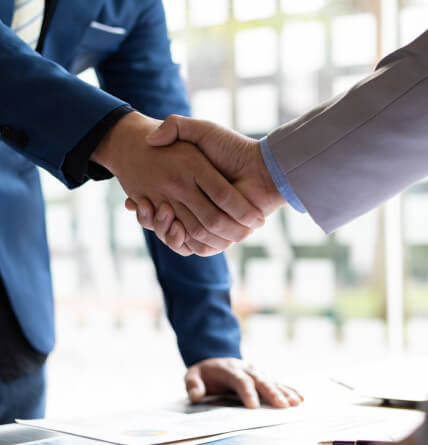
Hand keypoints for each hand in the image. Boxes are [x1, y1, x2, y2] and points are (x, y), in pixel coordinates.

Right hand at [127, 115, 285, 253]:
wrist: (262, 168)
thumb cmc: (232, 147)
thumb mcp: (201, 131)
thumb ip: (176, 127)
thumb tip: (149, 139)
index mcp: (189, 190)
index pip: (159, 204)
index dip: (143, 206)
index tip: (133, 200)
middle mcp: (196, 208)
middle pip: (164, 224)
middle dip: (149, 219)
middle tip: (140, 205)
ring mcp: (208, 223)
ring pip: (177, 237)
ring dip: (162, 230)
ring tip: (158, 213)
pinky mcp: (219, 235)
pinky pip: (197, 248)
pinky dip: (182, 242)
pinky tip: (174, 227)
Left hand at [185, 358, 302, 408]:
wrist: (216, 357)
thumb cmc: (205, 372)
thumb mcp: (193, 374)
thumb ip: (193, 384)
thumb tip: (196, 395)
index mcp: (229, 369)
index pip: (240, 381)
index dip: (247, 392)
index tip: (253, 406)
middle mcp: (246, 369)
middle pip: (260, 380)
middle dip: (272, 393)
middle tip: (282, 406)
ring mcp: (256, 371)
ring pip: (272, 381)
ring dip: (284, 391)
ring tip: (295, 403)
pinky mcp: (263, 376)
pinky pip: (278, 382)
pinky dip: (289, 389)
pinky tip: (299, 398)